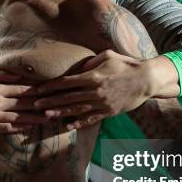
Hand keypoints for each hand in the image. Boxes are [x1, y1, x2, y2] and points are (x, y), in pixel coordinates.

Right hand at [0, 68, 47, 134]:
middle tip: (56, 106)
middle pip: (25, 104)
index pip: (23, 89)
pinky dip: (21, 128)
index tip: (50, 92)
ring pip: (20, 117)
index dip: (38, 91)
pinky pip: (9, 128)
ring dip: (36, 118)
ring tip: (49, 119)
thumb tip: (19, 76)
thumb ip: (1, 75)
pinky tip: (30, 127)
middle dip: (41, 105)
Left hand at [34, 51, 174, 130]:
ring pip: (76, 109)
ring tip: (47, 115)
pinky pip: (91, 119)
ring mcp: (101, 103)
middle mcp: (94, 91)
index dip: (51, 86)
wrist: (146, 79)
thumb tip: (79, 68)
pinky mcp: (108, 112)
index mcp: (92, 76)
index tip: (39, 89)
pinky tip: (68, 125)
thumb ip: (90, 62)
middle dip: (49, 101)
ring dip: (60, 112)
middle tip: (35, 104)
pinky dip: (79, 123)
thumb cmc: (127, 64)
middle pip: (67, 97)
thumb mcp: (107, 56)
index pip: (66, 82)